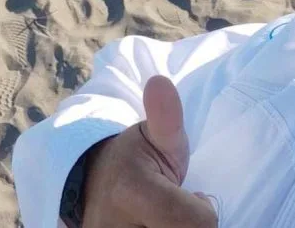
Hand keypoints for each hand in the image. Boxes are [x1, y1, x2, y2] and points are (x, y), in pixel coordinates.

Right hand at [79, 76, 216, 227]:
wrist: (90, 184)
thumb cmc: (135, 159)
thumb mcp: (155, 136)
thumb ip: (167, 117)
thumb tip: (160, 82)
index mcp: (131, 191)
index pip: (197, 223)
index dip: (203, 212)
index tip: (193, 195)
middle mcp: (111, 226)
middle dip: (186, 224)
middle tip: (174, 211)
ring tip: (163, 218)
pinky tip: (152, 225)